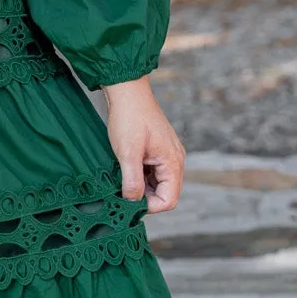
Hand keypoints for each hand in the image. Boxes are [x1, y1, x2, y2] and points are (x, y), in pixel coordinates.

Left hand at [103, 77, 183, 213]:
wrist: (127, 90)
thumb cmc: (129, 117)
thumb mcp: (127, 152)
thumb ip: (132, 180)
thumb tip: (132, 202)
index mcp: (173, 162)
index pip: (169, 200)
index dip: (150, 206)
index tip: (128, 203)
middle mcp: (175, 159)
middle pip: (165, 193)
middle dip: (144, 198)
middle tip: (121, 194)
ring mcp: (167, 154)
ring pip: (157, 183)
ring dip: (141, 187)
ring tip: (121, 180)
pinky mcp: (158, 150)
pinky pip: (152, 172)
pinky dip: (140, 176)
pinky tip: (124, 170)